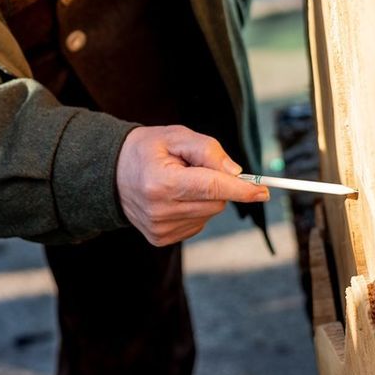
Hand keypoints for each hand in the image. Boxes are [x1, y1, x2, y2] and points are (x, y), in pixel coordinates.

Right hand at [116, 125, 268, 246]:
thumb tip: (236, 173)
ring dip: (205, 198)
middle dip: (218, 185)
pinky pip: (197, 224)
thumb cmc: (146, 150)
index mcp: (162, 183)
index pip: (212, 188)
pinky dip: (195, 209)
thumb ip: (208, 150)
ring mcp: (160, 228)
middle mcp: (160, 211)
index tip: (263, 191)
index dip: (242, 189)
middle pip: (215, 202)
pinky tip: (176, 198)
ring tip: (179, 182)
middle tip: (195, 168)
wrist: (111, 174)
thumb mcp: (175, 136)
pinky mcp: (161, 238)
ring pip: (209, 215)